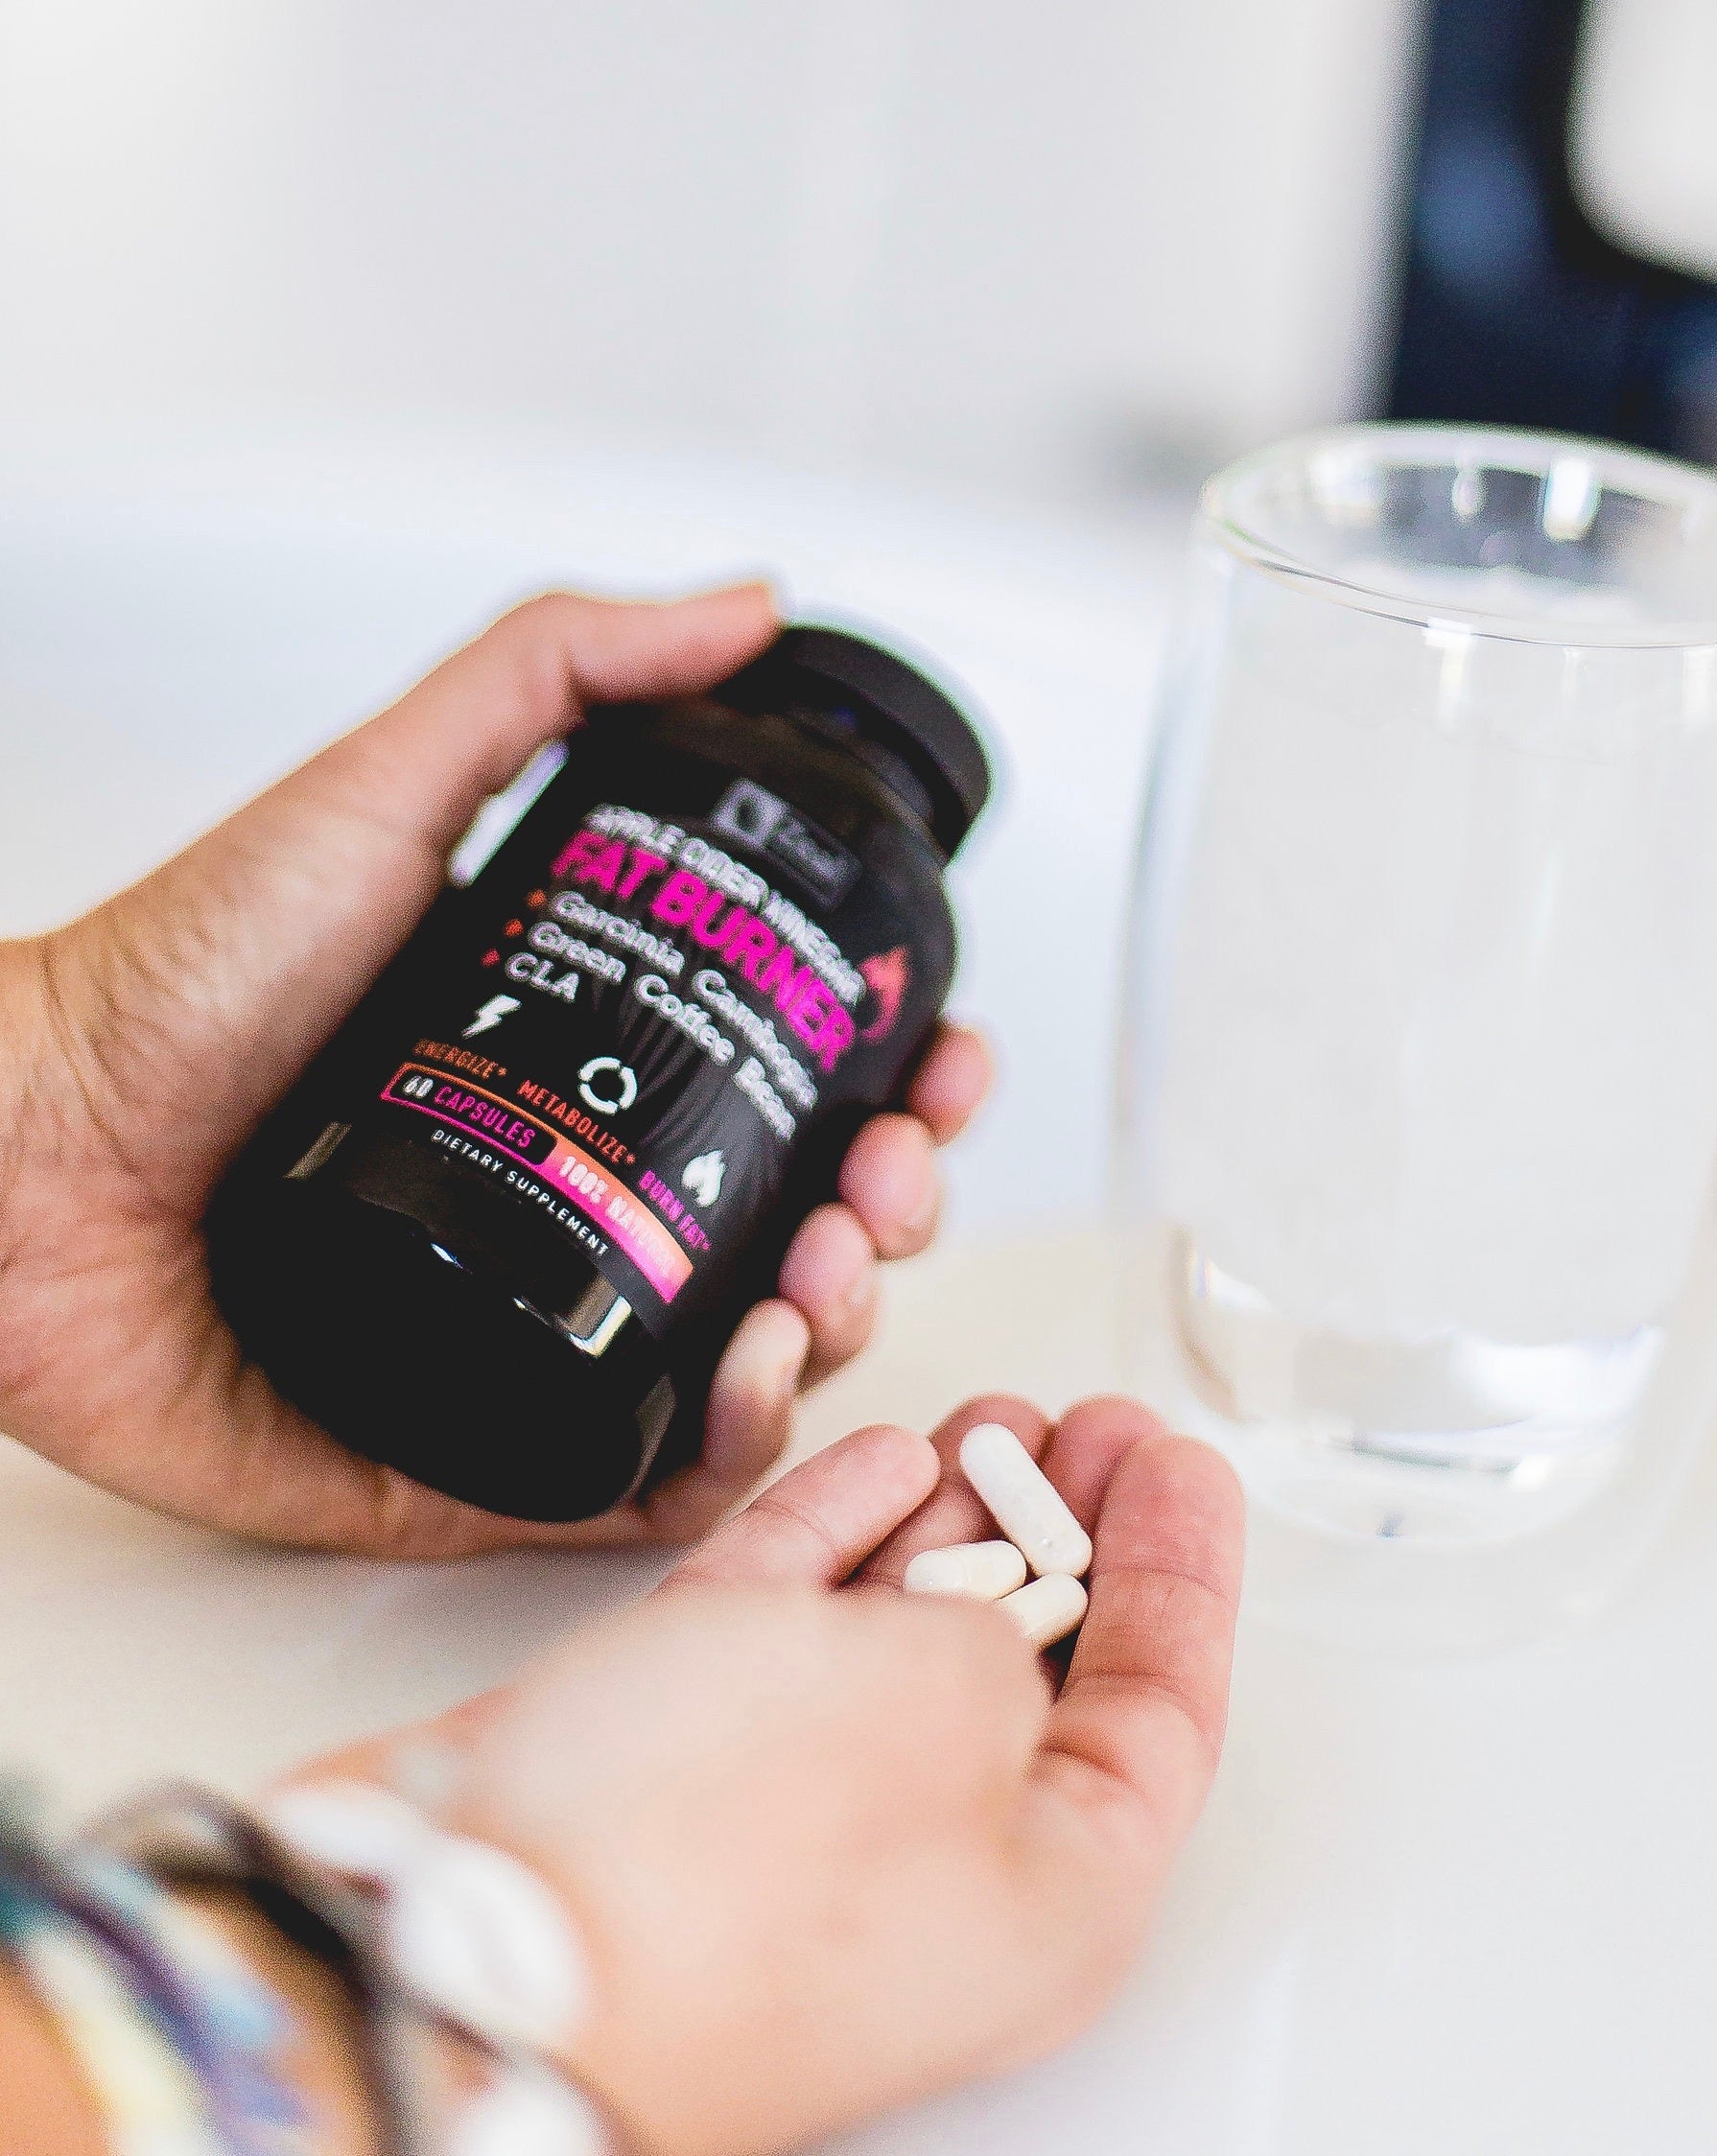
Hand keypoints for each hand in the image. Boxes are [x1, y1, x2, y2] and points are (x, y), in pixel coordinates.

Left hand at [0, 589, 991, 1554]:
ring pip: (772, 1357)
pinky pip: (664, 1481)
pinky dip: (742, 1441)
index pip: (805, 1089)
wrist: (5, 1152)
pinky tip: (756, 1367)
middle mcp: (593, 1205)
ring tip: (829, 1262)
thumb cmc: (171, 983)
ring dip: (851, 1313)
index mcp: (599, 1073)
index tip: (942, 1055)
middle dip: (901, 1201)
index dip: (907, 1079)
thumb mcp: (386, 790)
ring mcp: (552, 1335)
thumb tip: (745, 604)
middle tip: (888, 1167)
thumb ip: (553, 670)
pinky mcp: (492, 1459)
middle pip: (822, 1225)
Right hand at [294, 1396, 1246, 2155]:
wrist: (456, 1936)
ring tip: (996, 1422)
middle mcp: (931, 1874)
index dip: (1184, 1571)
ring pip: (908, 1643)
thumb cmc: (711, 1872)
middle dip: (1070, 1532)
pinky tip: (883, 1462)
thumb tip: (973, 1631)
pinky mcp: (677, 1770)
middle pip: (1038, 1676)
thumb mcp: (951, 1702)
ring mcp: (796, 1823)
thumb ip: (1003, 1641)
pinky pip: (791, 1633)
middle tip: (1093, 1424)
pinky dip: (840, 1540)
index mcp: (1049, 1901)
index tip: (1182, 1459)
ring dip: (957, 1524)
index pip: (1162, 1717)